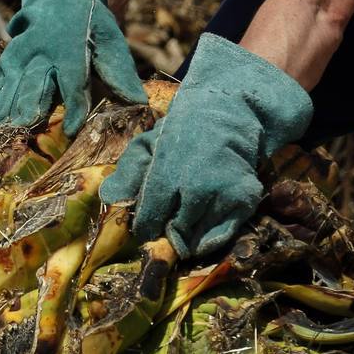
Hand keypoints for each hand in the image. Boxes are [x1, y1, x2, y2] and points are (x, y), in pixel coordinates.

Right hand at [0, 0, 146, 136]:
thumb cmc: (92, 20)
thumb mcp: (110, 39)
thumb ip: (119, 72)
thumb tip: (138, 102)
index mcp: (71, 44)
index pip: (74, 78)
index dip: (74, 104)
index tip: (72, 130)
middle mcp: (43, 47)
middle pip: (35, 81)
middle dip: (27, 106)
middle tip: (20, 131)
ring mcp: (22, 50)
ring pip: (10, 82)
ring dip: (1, 108)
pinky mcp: (10, 56)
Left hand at [98, 33, 312, 257]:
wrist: (227, 114)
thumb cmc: (181, 132)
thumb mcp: (148, 144)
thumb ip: (129, 173)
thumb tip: (109, 198)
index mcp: (167, 173)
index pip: (150, 220)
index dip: (147, 228)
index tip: (148, 226)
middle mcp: (196, 188)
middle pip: (176, 233)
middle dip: (169, 233)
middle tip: (169, 222)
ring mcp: (223, 196)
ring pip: (199, 239)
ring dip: (190, 236)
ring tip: (188, 217)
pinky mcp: (244, 201)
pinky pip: (223, 236)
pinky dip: (211, 238)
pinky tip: (205, 223)